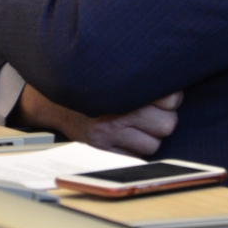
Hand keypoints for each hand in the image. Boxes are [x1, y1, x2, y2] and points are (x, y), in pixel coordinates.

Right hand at [15, 85, 181, 156]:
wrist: (54, 99)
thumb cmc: (93, 81)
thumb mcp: (116, 70)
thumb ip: (141, 74)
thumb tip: (174, 75)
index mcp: (123, 88)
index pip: (171, 99)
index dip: (171, 98)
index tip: (163, 95)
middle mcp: (116, 113)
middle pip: (167, 124)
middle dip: (164, 118)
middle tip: (154, 110)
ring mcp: (108, 135)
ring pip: (154, 144)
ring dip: (151, 136)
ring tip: (140, 124)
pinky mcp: (101, 151)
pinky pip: (136, 157)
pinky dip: (135, 149)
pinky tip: (127, 136)